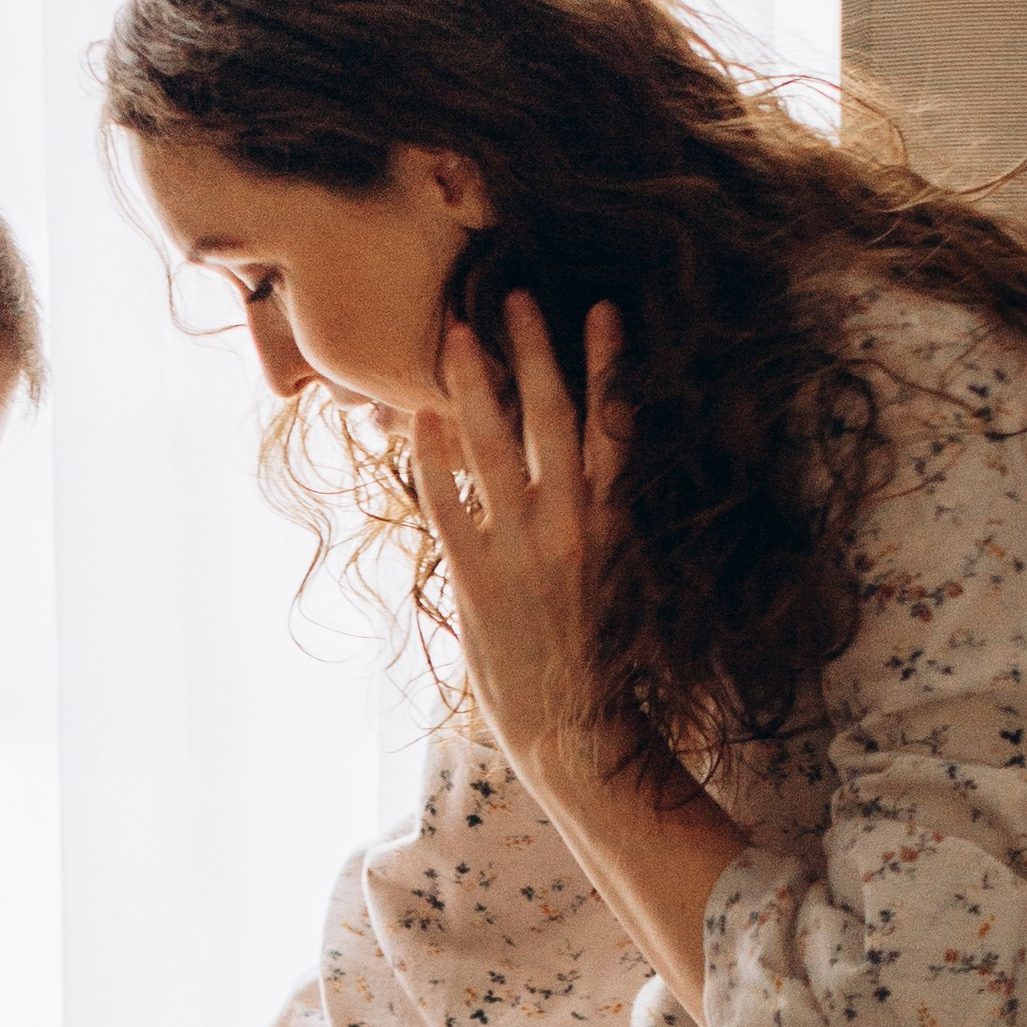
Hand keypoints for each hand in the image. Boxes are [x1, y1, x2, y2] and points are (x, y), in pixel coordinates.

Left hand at [408, 292, 748, 1011]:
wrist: (578, 731)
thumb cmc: (596, 653)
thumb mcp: (613, 573)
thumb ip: (598, 516)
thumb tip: (586, 464)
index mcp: (613, 520)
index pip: (614, 426)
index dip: (608, 366)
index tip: (604, 310)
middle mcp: (574, 525)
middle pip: (555, 419)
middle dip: (533, 353)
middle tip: (515, 294)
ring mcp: (524, 549)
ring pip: (497, 448)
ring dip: (474, 384)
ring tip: (456, 330)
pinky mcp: (478, 579)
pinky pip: (448, 504)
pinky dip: (430, 459)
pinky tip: (413, 418)